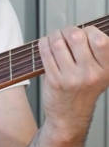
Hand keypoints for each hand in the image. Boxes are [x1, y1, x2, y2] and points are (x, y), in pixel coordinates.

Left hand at [38, 25, 108, 140]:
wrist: (69, 117)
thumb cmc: (84, 92)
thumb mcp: (101, 74)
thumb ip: (98, 54)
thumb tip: (84, 29)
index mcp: (106, 70)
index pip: (101, 39)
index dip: (90, 31)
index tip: (85, 33)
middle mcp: (90, 74)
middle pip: (76, 36)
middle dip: (68, 30)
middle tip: (65, 34)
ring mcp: (71, 77)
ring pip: (58, 42)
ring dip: (53, 35)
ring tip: (55, 38)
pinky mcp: (53, 80)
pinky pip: (45, 52)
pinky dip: (43, 43)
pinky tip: (46, 44)